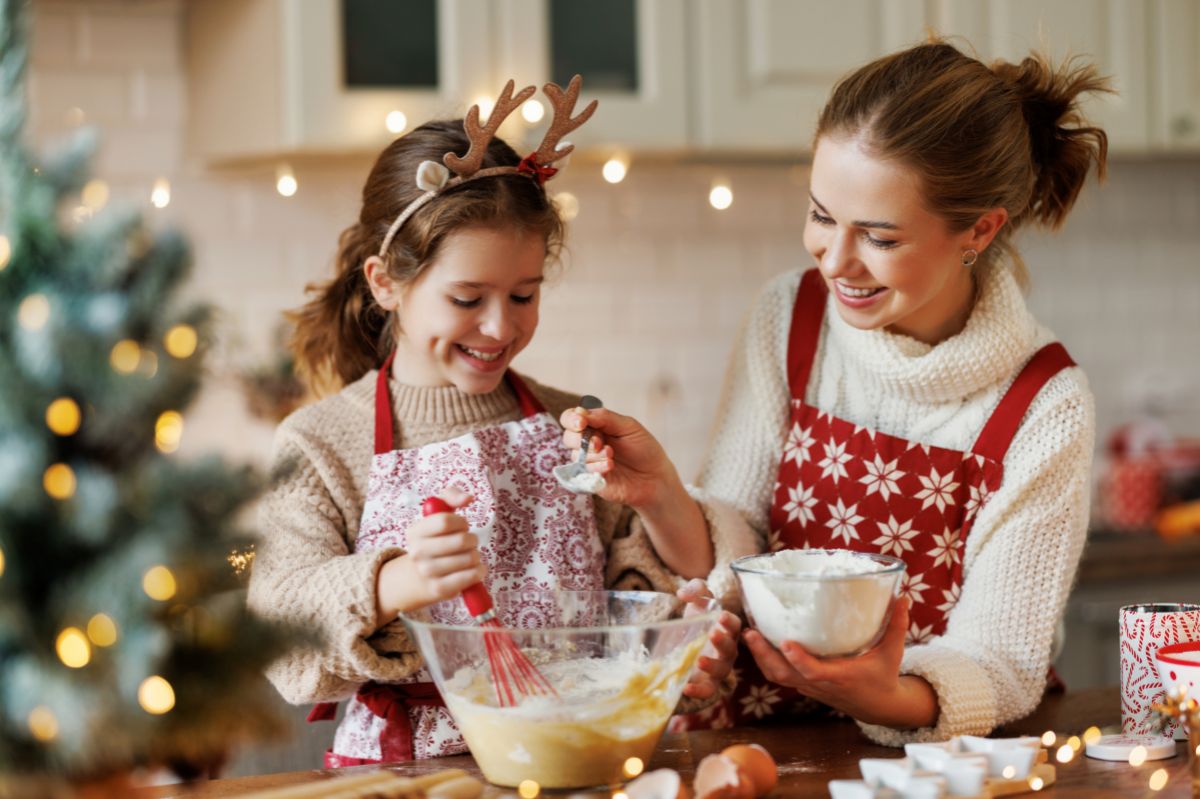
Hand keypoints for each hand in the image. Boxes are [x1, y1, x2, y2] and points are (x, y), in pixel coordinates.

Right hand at [375, 487, 485, 623]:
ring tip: (469, 556)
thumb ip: (451, 496)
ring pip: (468, 559)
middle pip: (460, 541)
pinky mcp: (439, 589)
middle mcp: (417, 552)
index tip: (462, 526)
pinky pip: (468, 578)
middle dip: (472, 540)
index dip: (461, 522)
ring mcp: (426, 572)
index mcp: (414, 532)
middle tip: (469, 543)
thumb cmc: (435, 540)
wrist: (418, 577)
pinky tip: (475, 569)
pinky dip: (478, 572)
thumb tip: (468, 498)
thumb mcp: (437, 514)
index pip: (444, 521)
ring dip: (476, 556)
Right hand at [559, 405, 679, 511]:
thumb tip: (580, 412)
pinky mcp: (590, 480)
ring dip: (593, 454)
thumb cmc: (644, 449)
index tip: (581, 422)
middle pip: (568, 437)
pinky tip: (611, 466)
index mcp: (596, 427)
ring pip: (576, 455)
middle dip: (581, 438)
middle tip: (599, 442)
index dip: (571, 419)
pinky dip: (596, 467)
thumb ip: (604, 417)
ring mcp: (588, 463)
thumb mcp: (628, 426)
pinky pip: (583, 472)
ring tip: (611, 455)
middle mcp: (588, 444)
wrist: (655, 477)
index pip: (571, 419)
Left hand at [677, 579, 741, 699]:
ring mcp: (718, 668)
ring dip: (712, 666)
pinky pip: (707, 690)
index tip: (721, 616)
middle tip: (712, 634)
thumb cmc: (697, 619)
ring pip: (722, 670)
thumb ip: (694, 589)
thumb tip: (683, 594)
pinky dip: (699, 691)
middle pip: (731, 648)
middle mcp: (727, 650)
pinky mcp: (706, 683)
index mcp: (727, 630)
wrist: (684, 643)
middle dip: (723, 642)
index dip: (729, 621)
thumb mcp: (696, 600)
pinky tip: (686, 687)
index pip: (734, 625)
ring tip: (699, 660)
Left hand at [742, 596, 936, 727]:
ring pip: (778, 677)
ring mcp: (809, 687)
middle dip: (765, 656)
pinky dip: (767, 660)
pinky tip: (758, 640)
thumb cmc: (884, 676)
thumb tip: (900, 595)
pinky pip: (780, 675)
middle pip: (784, 676)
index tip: (785, 643)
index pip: (814, 673)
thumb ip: (895, 625)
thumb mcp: (892, 652)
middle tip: (750, 633)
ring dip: (761, 657)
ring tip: (749, 634)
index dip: (799, 660)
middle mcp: (820, 685)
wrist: (879, 707)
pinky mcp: (805, 685)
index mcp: (840, 678)